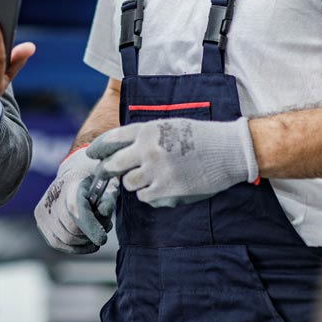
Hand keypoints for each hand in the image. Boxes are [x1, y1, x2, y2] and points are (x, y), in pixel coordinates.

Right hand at [34, 148, 117, 253]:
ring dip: (83, 243)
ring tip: (95, 232)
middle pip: (71, 229)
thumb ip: (108, 201)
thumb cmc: (94, 183)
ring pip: (65, 240)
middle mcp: (52, 196)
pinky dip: (73, 246)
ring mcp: (43, 209)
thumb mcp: (108, 187)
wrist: (75, 176)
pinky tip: (84, 241)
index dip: (89, 227)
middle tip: (104, 229)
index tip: (103, 239)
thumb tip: (103, 213)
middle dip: (90, 235)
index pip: (75, 209)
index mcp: (71, 183)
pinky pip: (57, 242)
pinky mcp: (40, 221)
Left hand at [86, 117, 258, 207]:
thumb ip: (144, 136)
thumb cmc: (199, 136)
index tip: (92, 154)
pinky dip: (149, 194)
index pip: (112, 139)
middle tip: (109, 173)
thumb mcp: (168, 125)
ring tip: (150, 177)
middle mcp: (147, 150)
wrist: (229, 150)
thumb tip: (120, 150)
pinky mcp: (167, 190)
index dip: (99, 148)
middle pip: (113, 164)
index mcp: (147, 130)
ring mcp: (156, 171)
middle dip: (108, 170)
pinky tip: (161, 187)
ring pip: (128, 183)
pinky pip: (145, 197)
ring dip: (134, 182)